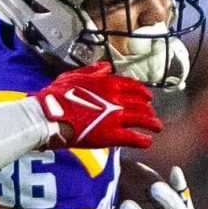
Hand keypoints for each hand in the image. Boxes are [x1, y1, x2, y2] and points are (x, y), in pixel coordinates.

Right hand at [35, 61, 160, 149]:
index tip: (146, 96)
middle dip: (149, 108)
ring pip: (143, 119)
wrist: (50, 115)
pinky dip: (143, 140)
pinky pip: (134, 138)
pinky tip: (147, 142)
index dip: (142, 91)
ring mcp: (116, 117)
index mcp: (108, 83)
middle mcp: (117, 98)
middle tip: (152, 113)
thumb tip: (105, 66)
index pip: (132, 86)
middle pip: (141, 103)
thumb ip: (92, 71)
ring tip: (157, 127)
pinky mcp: (112, 135)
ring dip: (153, 123)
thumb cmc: (57, 96)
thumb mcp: (74, 75)